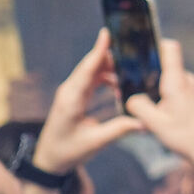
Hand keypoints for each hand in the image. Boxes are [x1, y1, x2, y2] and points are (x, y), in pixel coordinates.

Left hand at [32, 30, 142, 174]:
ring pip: (92, 71)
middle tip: (133, 50)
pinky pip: (91, 80)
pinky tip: (119, 83)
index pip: (88, 69)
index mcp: (72, 100)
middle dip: (110, 55)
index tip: (106, 33)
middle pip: (91, 65)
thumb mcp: (95, 142)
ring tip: (131, 70)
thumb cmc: (68, 152)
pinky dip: (106, 78)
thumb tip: (144, 121)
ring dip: (110, 69)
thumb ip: (120, 129)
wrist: (49, 160)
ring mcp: (70, 93)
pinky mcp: (74, 97)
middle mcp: (69, 91)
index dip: (98, 50)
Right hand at [125, 39, 193, 174]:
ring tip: (140, 102)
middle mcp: (188, 82)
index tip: (140, 45)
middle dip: (148, 73)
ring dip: (157, 89)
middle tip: (128, 81)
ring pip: (171, 82)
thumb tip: (131, 98)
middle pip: (166, 66)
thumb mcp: (155, 124)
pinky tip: (156, 113)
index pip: (171, 49)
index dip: (156, 42)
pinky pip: (177, 92)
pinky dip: (165, 98)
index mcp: (178, 82)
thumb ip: (139, 107)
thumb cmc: (187, 137)